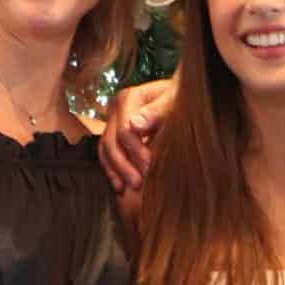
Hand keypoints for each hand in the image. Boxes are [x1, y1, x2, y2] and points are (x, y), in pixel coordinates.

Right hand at [98, 77, 175, 193]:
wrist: (178, 98)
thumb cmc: (179, 99)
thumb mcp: (174, 101)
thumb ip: (158, 111)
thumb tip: (136, 125)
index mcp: (129, 97)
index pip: (125, 130)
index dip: (136, 151)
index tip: (150, 167)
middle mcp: (116, 108)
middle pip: (111, 141)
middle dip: (124, 164)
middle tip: (139, 183)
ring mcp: (112, 120)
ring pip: (106, 149)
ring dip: (117, 170)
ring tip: (132, 187)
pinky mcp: (113, 132)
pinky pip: (105, 153)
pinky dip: (111, 170)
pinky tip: (120, 186)